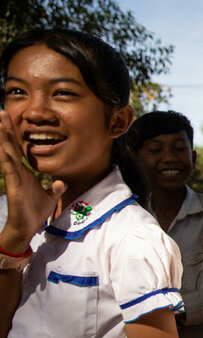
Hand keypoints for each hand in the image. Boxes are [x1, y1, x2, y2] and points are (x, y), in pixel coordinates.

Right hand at [0, 111, 65, 251]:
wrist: (27, 226)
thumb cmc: (34, 211)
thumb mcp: (50, 197)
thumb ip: (55, 189)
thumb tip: (61, 183)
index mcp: (24, 171)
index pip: (19, 148)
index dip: (16, 135)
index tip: (13, 119)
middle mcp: (17, 171)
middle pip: (10, 145)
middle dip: (6, 129)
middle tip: (2, 111)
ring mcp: (13, 176)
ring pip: (7, 152)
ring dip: (4, 137)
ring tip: (1, 121)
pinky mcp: (13, 184)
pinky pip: (10, 167)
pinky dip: (7, 156)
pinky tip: (5, 146)